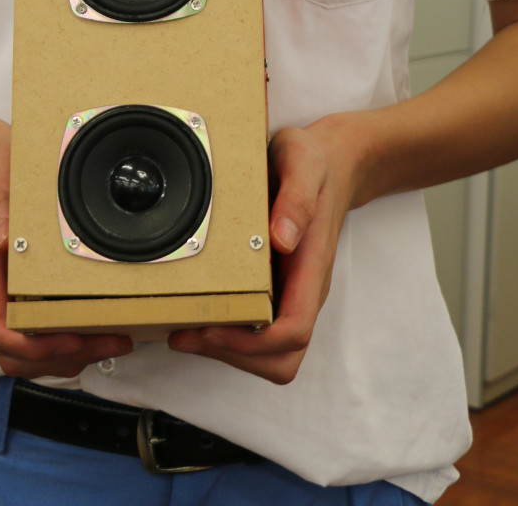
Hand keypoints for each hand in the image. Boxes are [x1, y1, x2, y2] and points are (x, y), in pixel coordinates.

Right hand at [0, 121, 132, 377]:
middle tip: (108, 341)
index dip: (28, 344)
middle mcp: (0, 292)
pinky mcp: (34, 293)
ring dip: (71, 357)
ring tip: (113, 340)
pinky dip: (73, 343)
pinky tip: (101, 329)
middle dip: (61, 357)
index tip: (68, 337)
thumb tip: (3, 239)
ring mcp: (16, 296)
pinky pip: (47, 334)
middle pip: (17, 354)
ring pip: (33, 354)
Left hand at [168, 120, 359, 383]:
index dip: (252, 342)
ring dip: (229, 350)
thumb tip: (282, 238)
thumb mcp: (303, 163)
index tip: (211, 328)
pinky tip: (201, 312)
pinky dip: (229, 333)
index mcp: (312, 266)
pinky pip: (260, 330)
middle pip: (282, 356)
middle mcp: (304, 288)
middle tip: (188, 335)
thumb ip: (297, 198)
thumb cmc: (314, 163)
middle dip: (234, 354)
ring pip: (271, 352)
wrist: (329, 161)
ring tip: (188, 330)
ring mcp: (292, 291)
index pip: (293, 330)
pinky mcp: (278, 287)